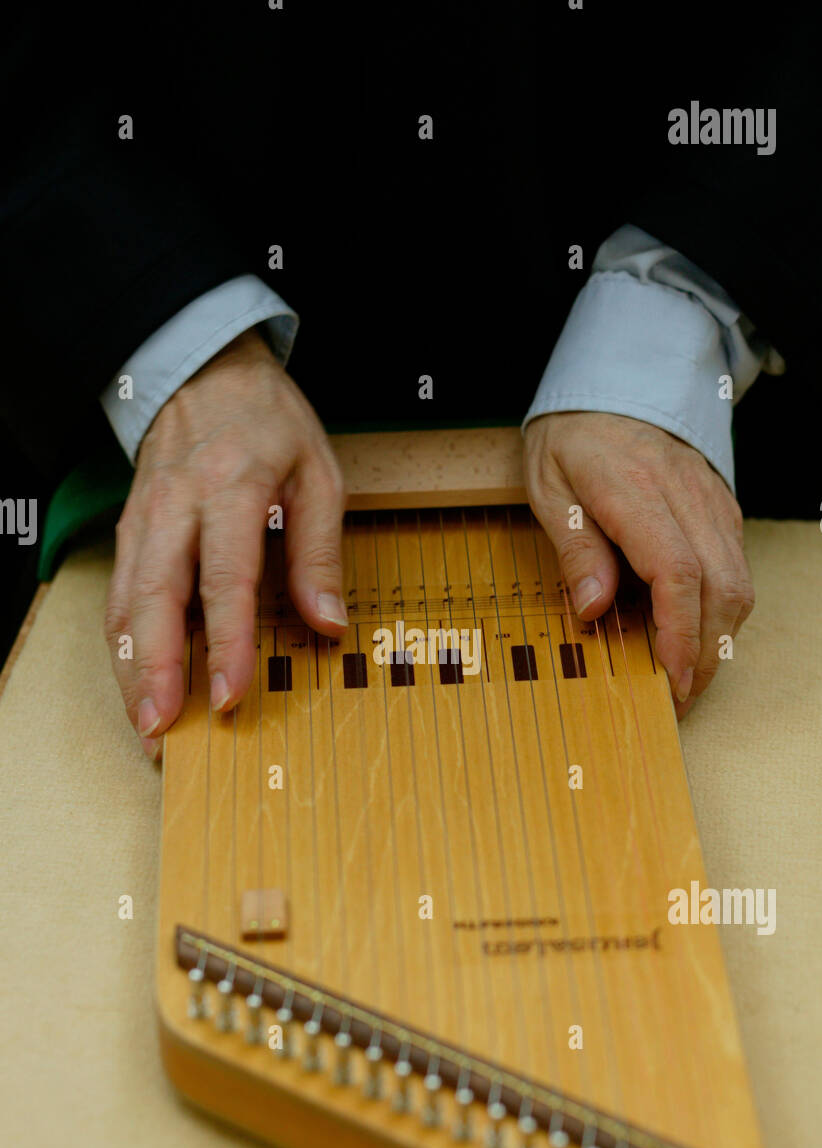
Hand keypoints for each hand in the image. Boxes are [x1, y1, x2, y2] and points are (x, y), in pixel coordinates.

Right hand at [104, 329, 346, 756]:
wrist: (203, 370)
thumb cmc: (267, 421)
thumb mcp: (318, 472)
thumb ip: (320, 552)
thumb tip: (329, 623)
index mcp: (232, 487)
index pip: (224, 577)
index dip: (227, 643)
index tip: (230, 694)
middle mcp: (177, 506)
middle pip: (155, 597)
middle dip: (157, 670)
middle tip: (163, 730)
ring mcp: (144, 520)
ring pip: (125, 604)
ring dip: (132, 670)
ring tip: (147, 727)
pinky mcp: (129, 532)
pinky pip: (118, 597)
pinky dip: (123, 649)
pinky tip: (137, 687)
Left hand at [523, 411, 753, 717]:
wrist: (616, 385)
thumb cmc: (575, 437)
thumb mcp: (549, 486)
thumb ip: (575, 548)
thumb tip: (592, 609)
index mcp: (636, 491)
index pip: (677, 572)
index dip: (679, 633)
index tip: (668, 677)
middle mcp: (687, 498)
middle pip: (721, 587)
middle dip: (704, 653)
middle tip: (677, 699)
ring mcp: (711, 504)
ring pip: (738, 583)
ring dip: (717, 639)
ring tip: (685, 678)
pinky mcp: (722, 510)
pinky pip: (736, 569)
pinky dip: (721, 611)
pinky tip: (694, 636)